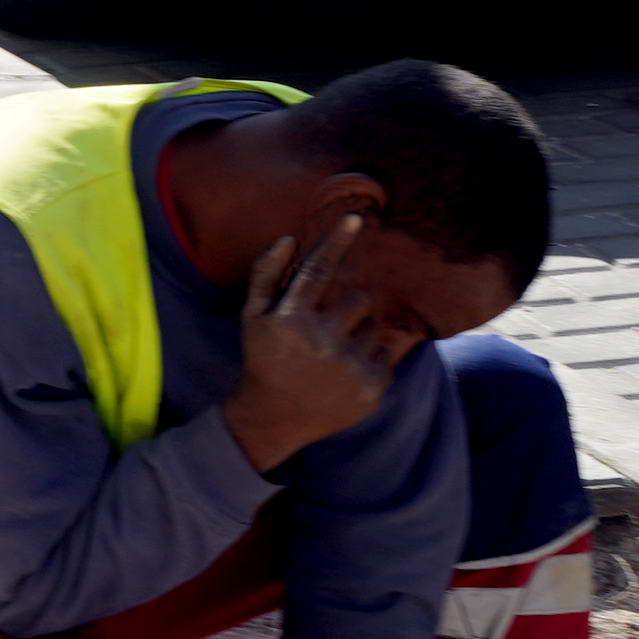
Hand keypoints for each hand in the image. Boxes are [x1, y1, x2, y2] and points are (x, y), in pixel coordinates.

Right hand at [223, 215, 405, 471]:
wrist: (272, 419)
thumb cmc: (263, 360)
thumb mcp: (252, 318)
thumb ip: (266, 276)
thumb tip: (289, 239)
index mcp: (292, 320)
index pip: (319, 270)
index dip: (337, 242)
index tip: (355, 219)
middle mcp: (322, 341)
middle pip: (359, 300)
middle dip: (348, 308)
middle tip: (330, 327)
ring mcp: (350, 366)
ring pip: (376, 328)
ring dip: (360, 335)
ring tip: (336, 355)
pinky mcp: (371, 388)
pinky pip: (387, 355)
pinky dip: (371, 359)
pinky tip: (346, 373)